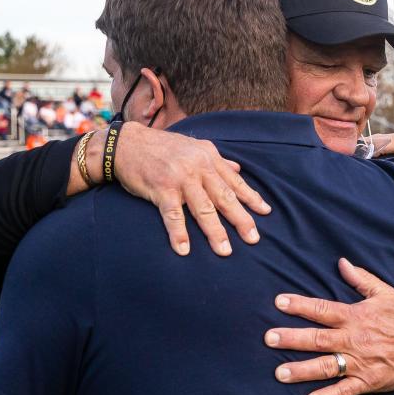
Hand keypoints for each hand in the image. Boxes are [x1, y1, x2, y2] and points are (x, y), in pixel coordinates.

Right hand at [108, 125, 271, 256]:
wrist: (127, 143)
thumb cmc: (162, 148)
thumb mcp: (193, 147)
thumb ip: (216, 160)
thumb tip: (238, 168)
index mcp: (208, 157)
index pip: (234, 181)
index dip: (251, 198)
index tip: (266, 213)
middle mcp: (198, 167)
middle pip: (224, 197)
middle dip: (241, 219)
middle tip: (253, 238)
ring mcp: (180, 178)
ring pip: (203, 209)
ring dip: (215, 232)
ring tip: (225, 251)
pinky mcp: (161, 189)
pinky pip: (173, 215)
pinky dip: (179, 233)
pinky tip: (184, 250)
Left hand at [264, 258, 393, 394]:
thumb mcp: (386, 294)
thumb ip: (362, 279)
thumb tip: (342, 262)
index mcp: (357, 317)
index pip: (323, 309)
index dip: (301, 305)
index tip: (279, 302)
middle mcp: (355, 340)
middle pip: (318, 339)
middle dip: (292, 339)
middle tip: (269, 338)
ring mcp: (360, 363)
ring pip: (326, 366)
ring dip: (302, 370)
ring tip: (279, 373)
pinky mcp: (367, 382)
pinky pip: (345, 391)